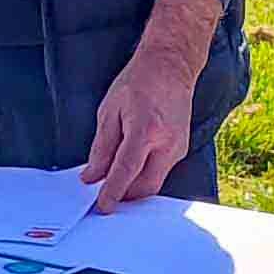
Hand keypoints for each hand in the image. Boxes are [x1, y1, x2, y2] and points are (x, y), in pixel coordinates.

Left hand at [79, 42, 201, 208]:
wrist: (171, 67)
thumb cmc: (138, 83)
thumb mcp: (109, 111)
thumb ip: (101, 147)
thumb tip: (92, 175)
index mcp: (145, 130)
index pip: (126, 171)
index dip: (112, 192)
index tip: (102, 206)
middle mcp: (166, 142)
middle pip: (145, 186)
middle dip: (125, 196)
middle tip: (105, 197)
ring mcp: (178, 147)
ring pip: (154, 182)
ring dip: (134, 188)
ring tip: (114, 183)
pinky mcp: (181, 148)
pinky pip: (161, 172)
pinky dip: (144, 176)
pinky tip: (130, 171)